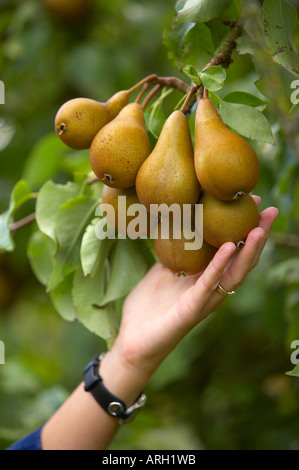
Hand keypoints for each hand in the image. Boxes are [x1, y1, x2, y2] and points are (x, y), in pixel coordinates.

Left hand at [110, 199, 277, 379]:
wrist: (133, 337)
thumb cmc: (149, 306)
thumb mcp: (162, 270)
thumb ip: (174, 252)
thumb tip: (173, 224)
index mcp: (206, 277)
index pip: (232, 250)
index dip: (243, 228)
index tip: (252, 203)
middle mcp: (212, 288)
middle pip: (242, 260)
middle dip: (258, 236)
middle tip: (269, 211)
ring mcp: (205, 299)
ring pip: (234, 273)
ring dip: (249, 250)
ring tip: (259, 228)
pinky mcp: (193, 308)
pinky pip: (209, 283)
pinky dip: (220, 265)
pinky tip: (229, 247)